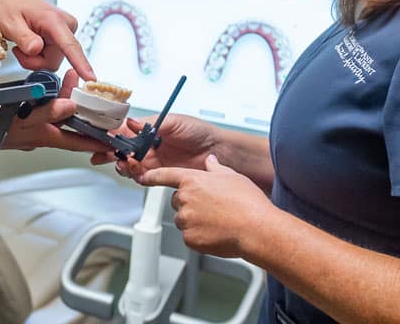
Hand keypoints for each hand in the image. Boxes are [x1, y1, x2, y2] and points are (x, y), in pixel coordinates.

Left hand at [0, 0, 94, 79]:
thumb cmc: (7, 4)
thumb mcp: (9, 23)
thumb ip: (24, 38)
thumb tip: (36, 49)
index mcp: (53, 19)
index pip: (70, 45)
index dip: (81, 63)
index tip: (90, 77)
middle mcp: (65, 24)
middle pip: (54, 61)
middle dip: (34, 61)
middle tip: (19, 50)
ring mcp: (64, 30)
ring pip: (52, 60)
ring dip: (34, 58)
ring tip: (23, 43)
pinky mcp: (61, 35)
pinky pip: (51, 56)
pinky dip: (37, 55)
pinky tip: (30, 42)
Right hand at [0, 70, 109, 152]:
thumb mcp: (19, 115)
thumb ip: (47, 112)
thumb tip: (72, 106)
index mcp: (42, 136)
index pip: (76, 142)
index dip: (95, 142)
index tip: (113, 142)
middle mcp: (38, 136)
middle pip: (67, 126)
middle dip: (82, 113)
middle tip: (95, 101)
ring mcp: (27, 131)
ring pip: (54, 118)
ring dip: (64, 102)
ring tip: (71, 82)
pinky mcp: (18, 122)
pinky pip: (40, 113)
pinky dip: (48, 101)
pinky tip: (47, 90)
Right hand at [91, 114, 219, 179]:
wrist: (218, 151)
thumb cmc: (200, 131)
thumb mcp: (175, 121)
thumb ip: (153, 124)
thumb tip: (132, 122)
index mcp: (150, 131)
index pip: (126, 132)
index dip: (112, 136)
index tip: (104, 139)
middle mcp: (150, 146)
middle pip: (124, 151)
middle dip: (112, 153)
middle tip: (107, 155)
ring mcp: (155, 162)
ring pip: (131, 166)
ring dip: (124, 165)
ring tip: (126, 163)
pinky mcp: (162, 175)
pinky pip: (144, 178)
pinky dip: (137, 176)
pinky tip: (138, 173)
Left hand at [141, 155, 270, 258]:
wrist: (256, 228)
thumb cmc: (247, 202)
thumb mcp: (231, 176)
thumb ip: (215, 168)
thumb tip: (210, 161)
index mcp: (192, 180)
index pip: (165, 175)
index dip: (153, 176)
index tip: (144, 176)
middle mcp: (185, 198)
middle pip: (177, 200)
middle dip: (189, 202)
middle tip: (210, 206)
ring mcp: (186, 219)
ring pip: (183, 218)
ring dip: (194, 219)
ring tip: (216, 220)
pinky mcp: (190, 239)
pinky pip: (189, 236)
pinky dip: (199, 235)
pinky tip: (216, 232)